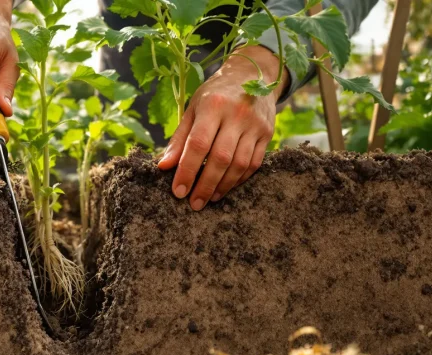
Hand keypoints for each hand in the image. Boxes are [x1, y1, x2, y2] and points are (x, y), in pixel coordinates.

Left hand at [157, 45, 288, 210]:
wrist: (253, 74)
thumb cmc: (214, 94)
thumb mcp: (193, 109)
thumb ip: (179, 139)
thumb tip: (163, 167)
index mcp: (213, 106)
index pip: (198, 144)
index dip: (187, 170)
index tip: (178, 191)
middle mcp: (237, 114)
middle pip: (220, 158)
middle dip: (205, 185)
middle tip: (193, 203)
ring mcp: (255, 124)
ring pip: (239, 164)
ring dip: (223, 186)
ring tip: (209, 199)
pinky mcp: (268, 133)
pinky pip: (254, 163)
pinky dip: (239, 179)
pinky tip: (226, 187)